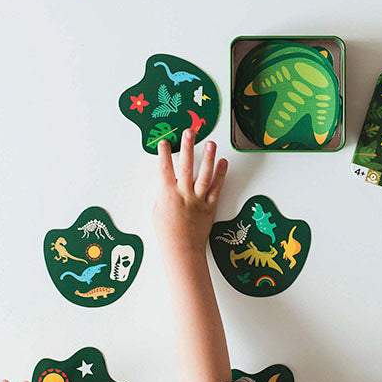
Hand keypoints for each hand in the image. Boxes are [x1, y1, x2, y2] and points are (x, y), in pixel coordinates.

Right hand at [152, 130, 227, 259]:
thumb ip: (164, 195)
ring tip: (211, 143)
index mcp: (167, 194)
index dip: (163, 154)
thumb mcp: (158, 211)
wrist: (181, 250)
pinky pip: (216, 188)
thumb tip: (168, 184)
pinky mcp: (209, 206)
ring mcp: (198, 199)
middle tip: (190, 132)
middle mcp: (183, 193)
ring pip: (204, 174)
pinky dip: (221, 175)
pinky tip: (224, 163)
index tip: (164, 142)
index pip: (164, 169)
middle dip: (188, 147)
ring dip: (208, 157)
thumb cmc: (167, 233)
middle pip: (186, 165)